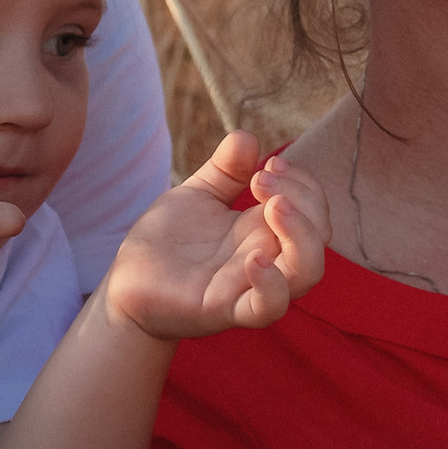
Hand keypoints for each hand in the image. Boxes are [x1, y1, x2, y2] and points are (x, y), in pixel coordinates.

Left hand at [105, 134, 330, 343]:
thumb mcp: (198, 195)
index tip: (271, 164)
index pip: (314, 208)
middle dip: (304, 198)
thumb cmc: (167, 241)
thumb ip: (225, 170)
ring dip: (301, 235)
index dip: (304, 182)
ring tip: (272, 205)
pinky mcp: (225, 310)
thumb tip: (247, 137)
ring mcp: (249, 285)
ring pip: (307, 273)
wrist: (128, 280)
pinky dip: (271, 286)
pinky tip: (254, 259)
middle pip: (319, 235)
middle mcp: (267, 257)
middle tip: (262, 179)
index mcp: (264, 230)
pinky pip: (267, 308)